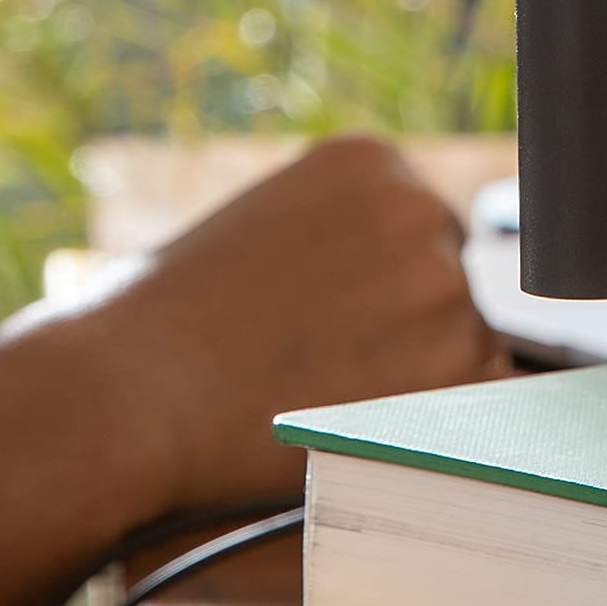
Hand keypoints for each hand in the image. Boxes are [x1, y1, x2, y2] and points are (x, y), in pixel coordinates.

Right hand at [44, 136, 510, 516]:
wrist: (121, 398)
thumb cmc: (152, 328)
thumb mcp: (256, 231)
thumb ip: (334, 242)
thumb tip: (380, 289)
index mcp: (370, 161)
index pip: (419, 233)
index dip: (382, 297)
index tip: (342, 334)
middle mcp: (420, 207)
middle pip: (452, 287)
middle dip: (410, 339)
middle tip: (332, 386)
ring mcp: (444, 281)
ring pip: (471, 349)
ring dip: (424, 389)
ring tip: (330, 418)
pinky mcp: (456, 359)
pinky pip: (485, 406)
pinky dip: (442, 434)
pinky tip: (368, 444)